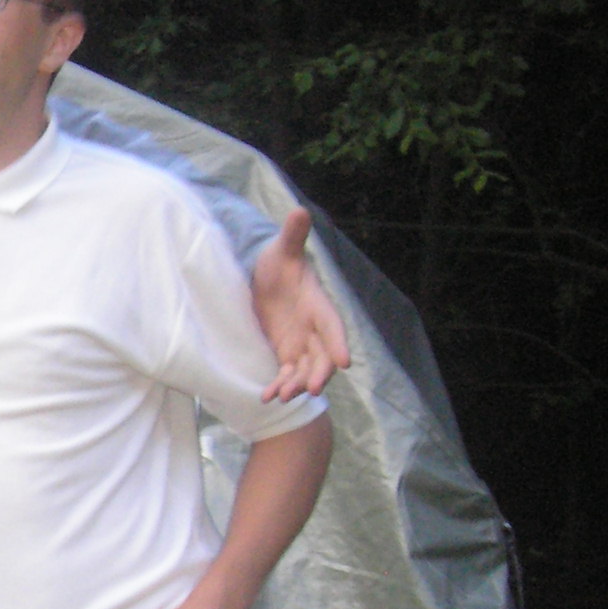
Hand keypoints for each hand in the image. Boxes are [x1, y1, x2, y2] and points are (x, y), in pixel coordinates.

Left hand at [250, 208, 350, 400]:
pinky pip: (285, 372)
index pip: (332, 325)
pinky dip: (278, 384)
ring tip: (282, 396)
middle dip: (318, 373)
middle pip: (322, 355)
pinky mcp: (284, 351)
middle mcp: (313, 328)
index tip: (344, 362)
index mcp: (318, 304)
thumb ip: (292, 236)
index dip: (337, 343)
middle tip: (311, 389)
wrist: (263, 276)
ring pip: (304, 368)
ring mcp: (300, 342)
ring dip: (295, 383)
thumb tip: (299, 211)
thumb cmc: (277, 261)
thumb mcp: (282, 249)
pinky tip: (265, 397)